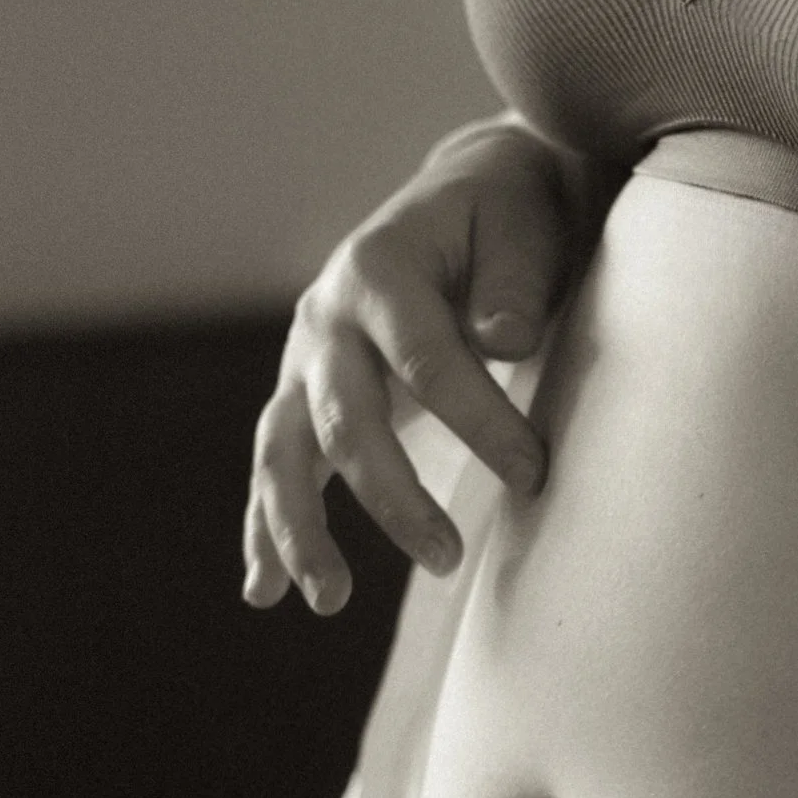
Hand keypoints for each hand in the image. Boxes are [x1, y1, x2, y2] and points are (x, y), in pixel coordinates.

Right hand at [243, 115, 613, 614]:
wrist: (470, 195)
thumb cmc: (509, 218)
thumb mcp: (524, 226)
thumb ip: (515, 281)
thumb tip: (503, 340)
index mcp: (380, 269)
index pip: (427, 361)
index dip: (480, 422)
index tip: (533, 473)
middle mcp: (327, 317)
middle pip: (345, 420)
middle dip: (393, 497)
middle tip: (450, 559)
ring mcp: (305, 360)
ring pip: (284, 452)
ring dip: (300, 531)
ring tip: (329, 601)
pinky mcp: (303, 396)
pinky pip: (277, 468)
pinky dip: (265, 530)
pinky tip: (265, 593)